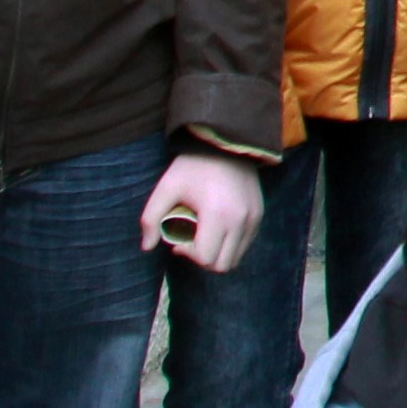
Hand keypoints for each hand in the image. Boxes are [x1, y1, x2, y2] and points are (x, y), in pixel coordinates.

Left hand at [143, 152, 263, 272]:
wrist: (227, 143)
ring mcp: (253, 218)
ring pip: (236, 258)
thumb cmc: (193, 166)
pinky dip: (230, 245)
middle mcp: (240, 221)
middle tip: (191, 243)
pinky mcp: (260, 214)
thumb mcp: (166, 188)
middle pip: (223, 265)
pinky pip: (246, 244)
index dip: (188, 255)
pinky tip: (217, 229)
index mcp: (217, 215)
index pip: (206, 258)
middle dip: (203, 259)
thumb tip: (147, 247)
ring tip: (204, 236)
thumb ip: (150, 219)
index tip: (178, 242)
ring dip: (217, 254)